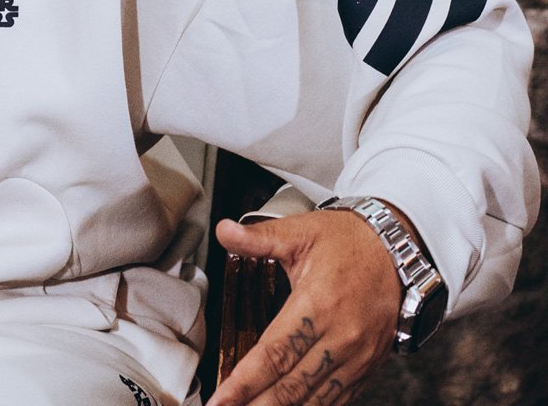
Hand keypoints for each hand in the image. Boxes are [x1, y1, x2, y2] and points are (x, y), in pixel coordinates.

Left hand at [207, 208, 401, 405]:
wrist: (398, 251)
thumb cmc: (346, 240)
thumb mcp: (300, 231)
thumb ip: (258, 237)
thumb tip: (223, 230)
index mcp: (317, 303)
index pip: (274, 353)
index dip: (244, 381)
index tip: (220, 399)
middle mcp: (340, 337)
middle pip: (292, 386)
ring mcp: (358, 356)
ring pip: (316, 399)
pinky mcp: (368, 366)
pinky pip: (339, 398)